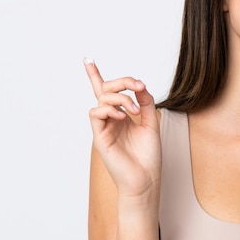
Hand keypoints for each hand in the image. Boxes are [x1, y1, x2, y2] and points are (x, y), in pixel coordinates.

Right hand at [84, 59, 161, 198]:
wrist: (146, 180)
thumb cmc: (148, 156)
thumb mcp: (152, 123)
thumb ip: (146, 103)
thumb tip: (140, 85)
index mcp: (122, 116)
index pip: (107, 92)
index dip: (95, 75)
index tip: (87, 59)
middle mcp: (111, 120)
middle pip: (106, 90)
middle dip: (122, 81)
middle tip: (138, 86)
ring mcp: (104, 128)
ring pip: (102, 98)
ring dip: (122, 98)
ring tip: (136, 111)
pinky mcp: (100, 137)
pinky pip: (96, 113)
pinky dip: (110, 109)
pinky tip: (123, 117)